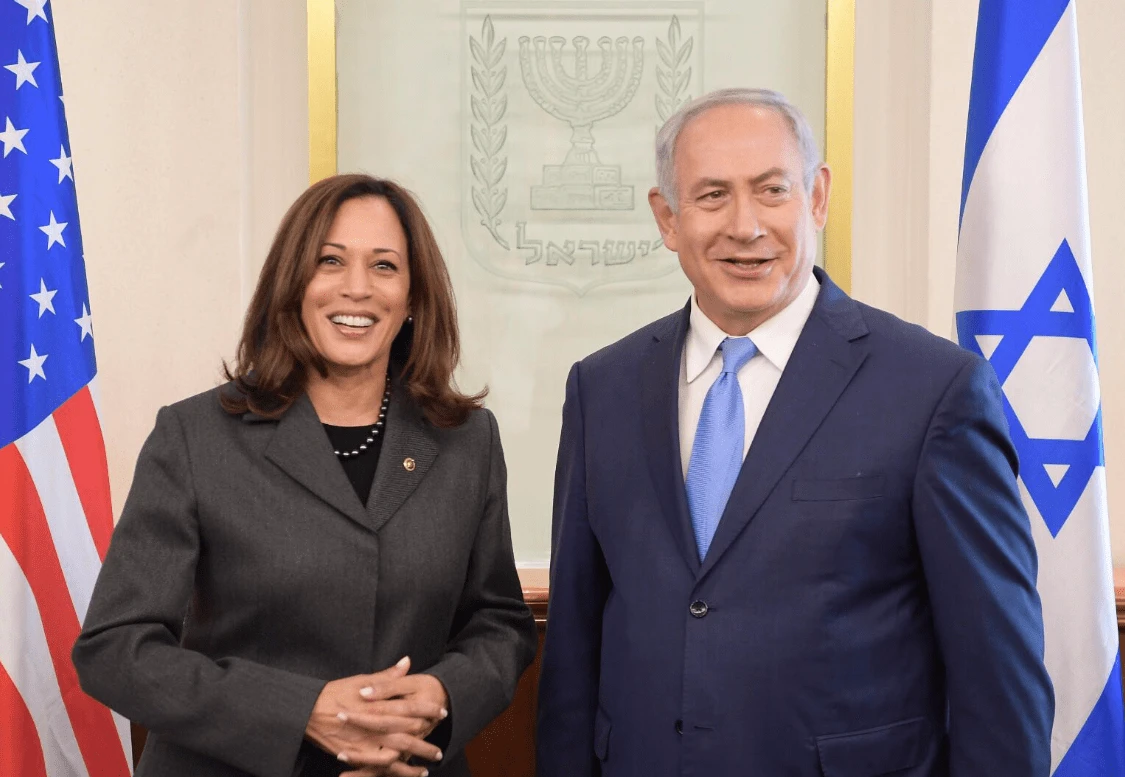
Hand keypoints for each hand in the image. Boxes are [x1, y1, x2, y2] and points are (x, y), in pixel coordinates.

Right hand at [305, 657, 444, 774]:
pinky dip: (393, 770)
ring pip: (396, 754)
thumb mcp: (361, 680)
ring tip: (427, 767)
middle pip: (408, 735)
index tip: (442, 713)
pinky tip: (403, 771)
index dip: (428, 711)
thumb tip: (407, 662)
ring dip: (413, 762)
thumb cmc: (333, 693)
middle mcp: (374, 724)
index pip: (410, 708)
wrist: (306, 711)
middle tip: (439, 749)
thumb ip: (387, 676)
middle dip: (426, 742)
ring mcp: (365, 742)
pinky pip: (378, 766)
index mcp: (378, 704)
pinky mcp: (355, 755)